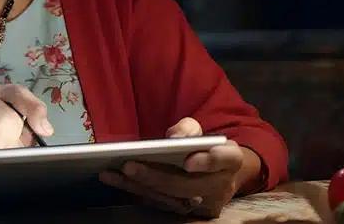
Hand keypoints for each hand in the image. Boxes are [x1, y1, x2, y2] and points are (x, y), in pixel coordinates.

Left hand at [99, 118, 243, 217]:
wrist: (218, 174)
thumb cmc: (204, 147)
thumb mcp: (199, 131)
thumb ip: (188, 129)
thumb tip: (174, 138)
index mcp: (232, 160)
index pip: (225, 160)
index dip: (208, 161)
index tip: (188, 160)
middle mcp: (222, 186)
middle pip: (188, 186)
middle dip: (156, 177)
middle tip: (129, 166)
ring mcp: (206, 204)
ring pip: (170, 198)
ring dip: (139, 186)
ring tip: (112, 173)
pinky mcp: (189, 213)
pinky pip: (160, 204)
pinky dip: (136, 191)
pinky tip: (115, 180)